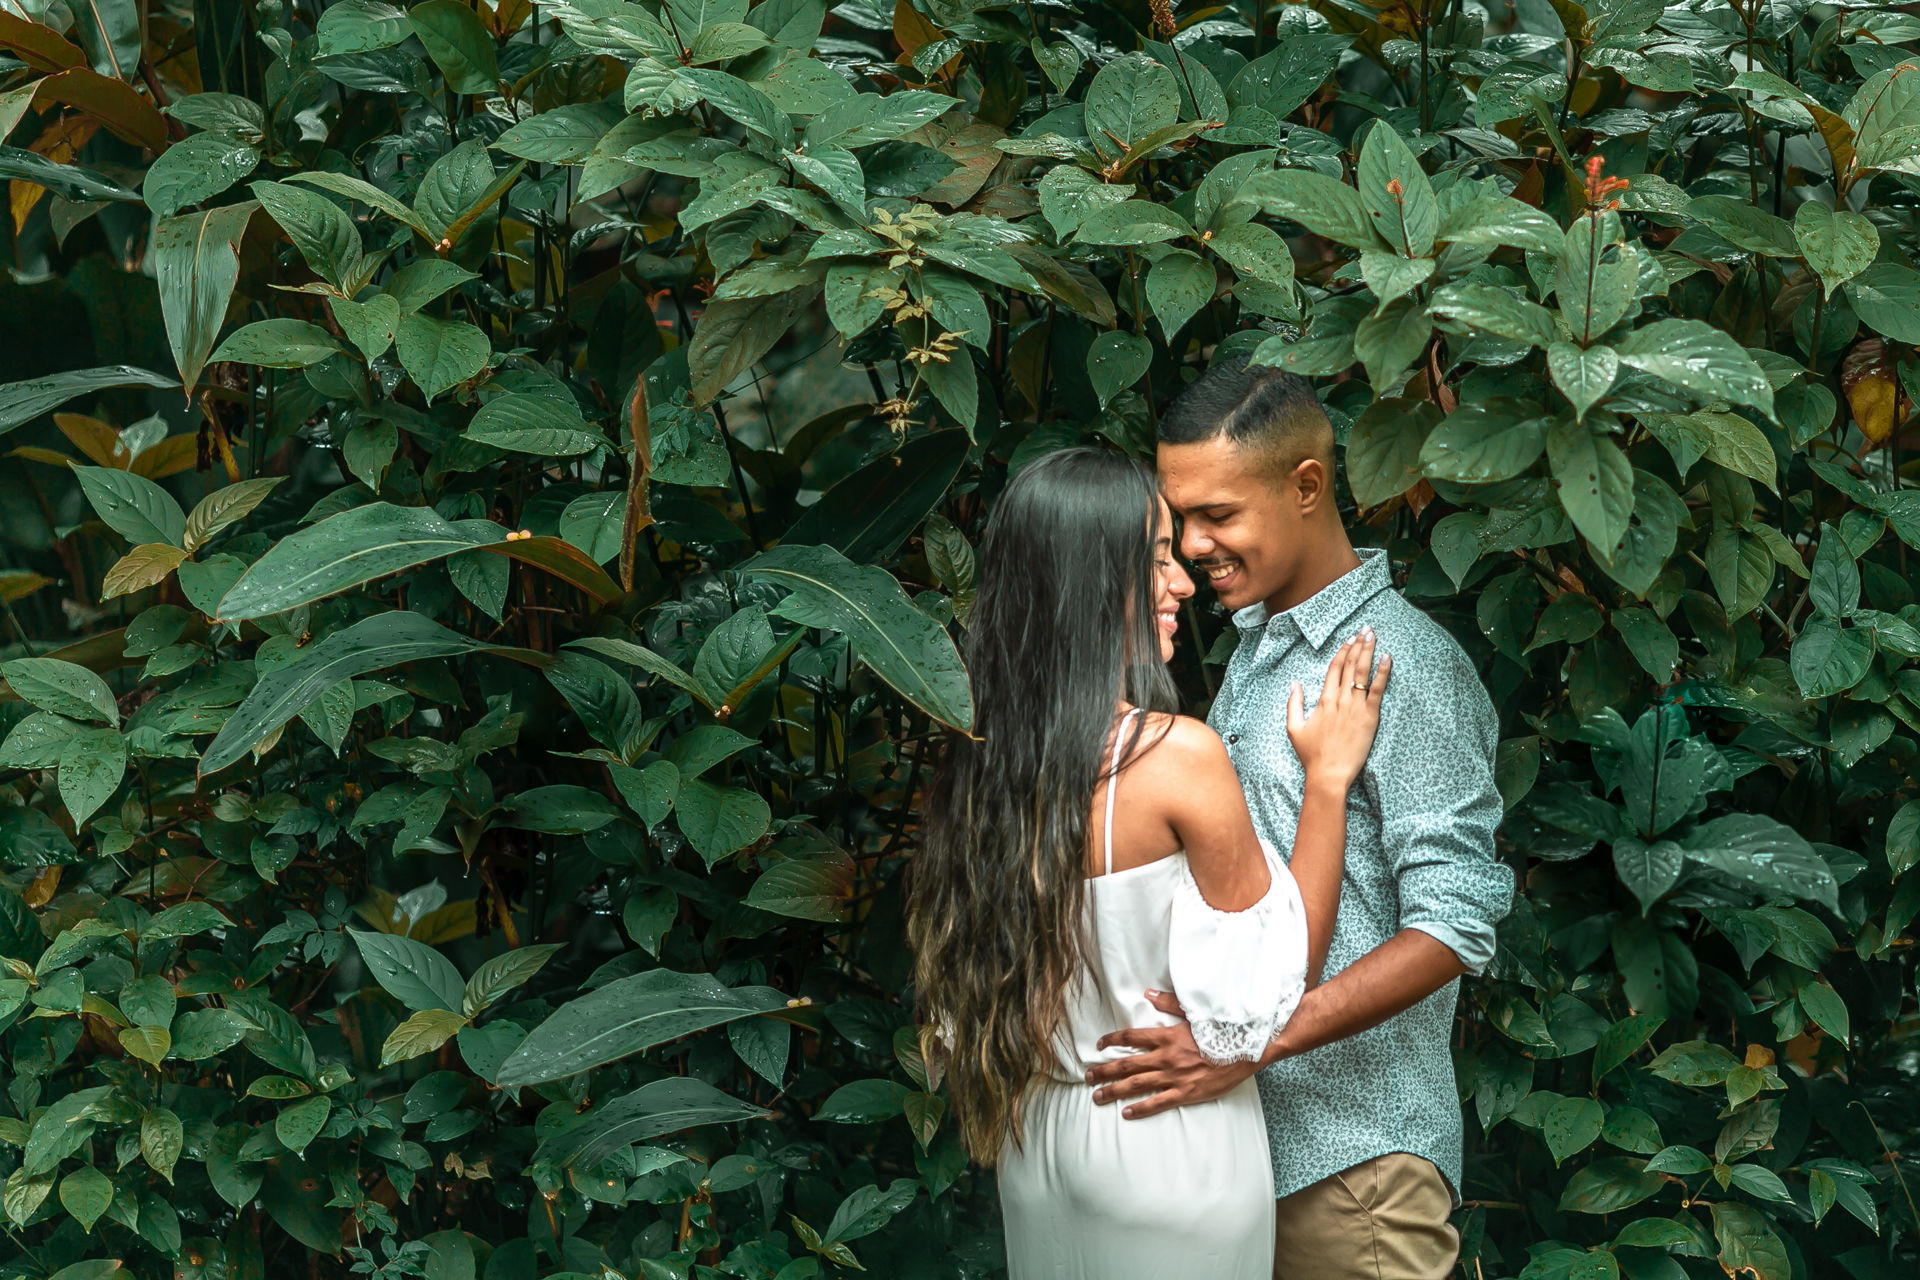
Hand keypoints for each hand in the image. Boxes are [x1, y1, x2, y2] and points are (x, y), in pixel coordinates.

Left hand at [1085, 990, 1257, 1118]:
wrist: (1246, 1052)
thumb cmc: (1221, 1032)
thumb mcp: (1194, 1013)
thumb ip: (1168, 1003)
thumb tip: (1148, 994)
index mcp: (1166, 1036)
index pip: (1130, 1037)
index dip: (1112, 1040)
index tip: (1099, 1045)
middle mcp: (1165, 1057)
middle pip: (1126, 1064)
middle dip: (1104, 1070)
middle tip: (1088, 1076)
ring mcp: (1174, 1077)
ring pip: (1136, 1085)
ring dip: (1114, 1090)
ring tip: (1097, 1096)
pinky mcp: (1185, 1094)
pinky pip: (1157, 1103)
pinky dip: (1139, 1109)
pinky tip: (1125, 1113)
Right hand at [1286, 629, 1390, 790]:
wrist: (1329, 774)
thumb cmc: (1312, 755)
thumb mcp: (1294, 728)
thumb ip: (1294, 703)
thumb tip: (1295, 684)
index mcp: (1323, 700)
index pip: (1334, 669)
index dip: (1342, 652)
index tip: (1348, 640)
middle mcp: (1340, 699)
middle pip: (1350, 665)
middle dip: (1358, 645)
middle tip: (1365, 629)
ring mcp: (1356, 707)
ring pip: (1363, 672)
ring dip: (1368, 651)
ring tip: (1373, 636)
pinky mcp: (1370, 717)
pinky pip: (1378, 689)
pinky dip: (1383, 672)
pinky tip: (1387, 658)